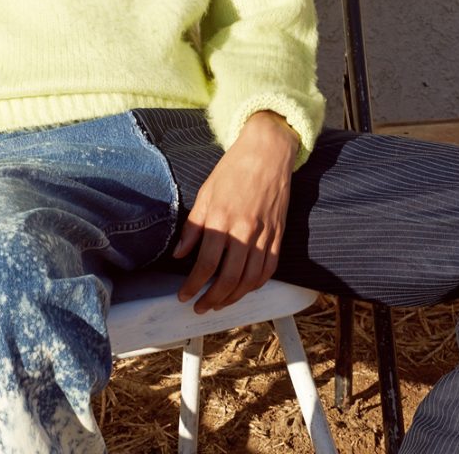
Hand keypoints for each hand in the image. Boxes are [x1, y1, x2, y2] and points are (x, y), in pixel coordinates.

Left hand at [172, 110, 297, 312]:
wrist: (267, 151)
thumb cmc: (233, 169)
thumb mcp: (206, 192)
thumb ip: (193, 226)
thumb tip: (179, 254)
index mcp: (222, 218)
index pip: (206, 263)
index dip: (193, 285)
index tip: (183, 295)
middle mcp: (244, 230)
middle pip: (228, 278)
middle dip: (212, 299)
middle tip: (200, 307)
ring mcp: (264, 234)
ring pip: (250, 279)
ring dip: (233, 297)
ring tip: (219, 304)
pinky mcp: (279, 234)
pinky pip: (269, 269)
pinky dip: (257, 285)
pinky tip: (244, 289)